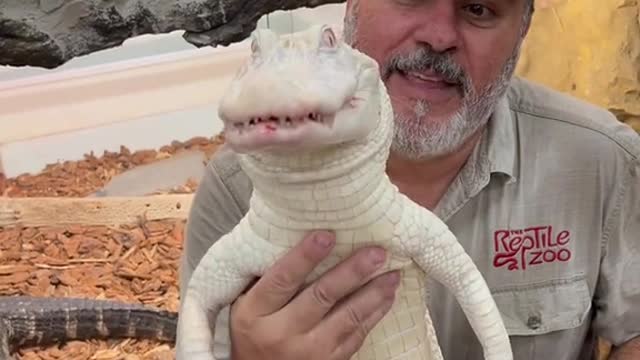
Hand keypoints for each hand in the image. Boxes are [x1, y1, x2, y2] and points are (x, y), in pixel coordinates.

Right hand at [229, 230, 400, 359]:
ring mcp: (308, 352)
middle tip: (376, 252)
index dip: (305, 256)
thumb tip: (294, 234)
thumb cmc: (251, 334)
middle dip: (352, 272)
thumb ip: (264, 279)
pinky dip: (374, 314)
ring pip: (346, 317)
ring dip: (373, 293)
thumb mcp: (244, 306)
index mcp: (254, 314)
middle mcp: (281, 333)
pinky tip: (387, 297)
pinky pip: (356, 336)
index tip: (327, 235)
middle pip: (321, 296)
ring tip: (392, 273)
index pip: (282, 279)